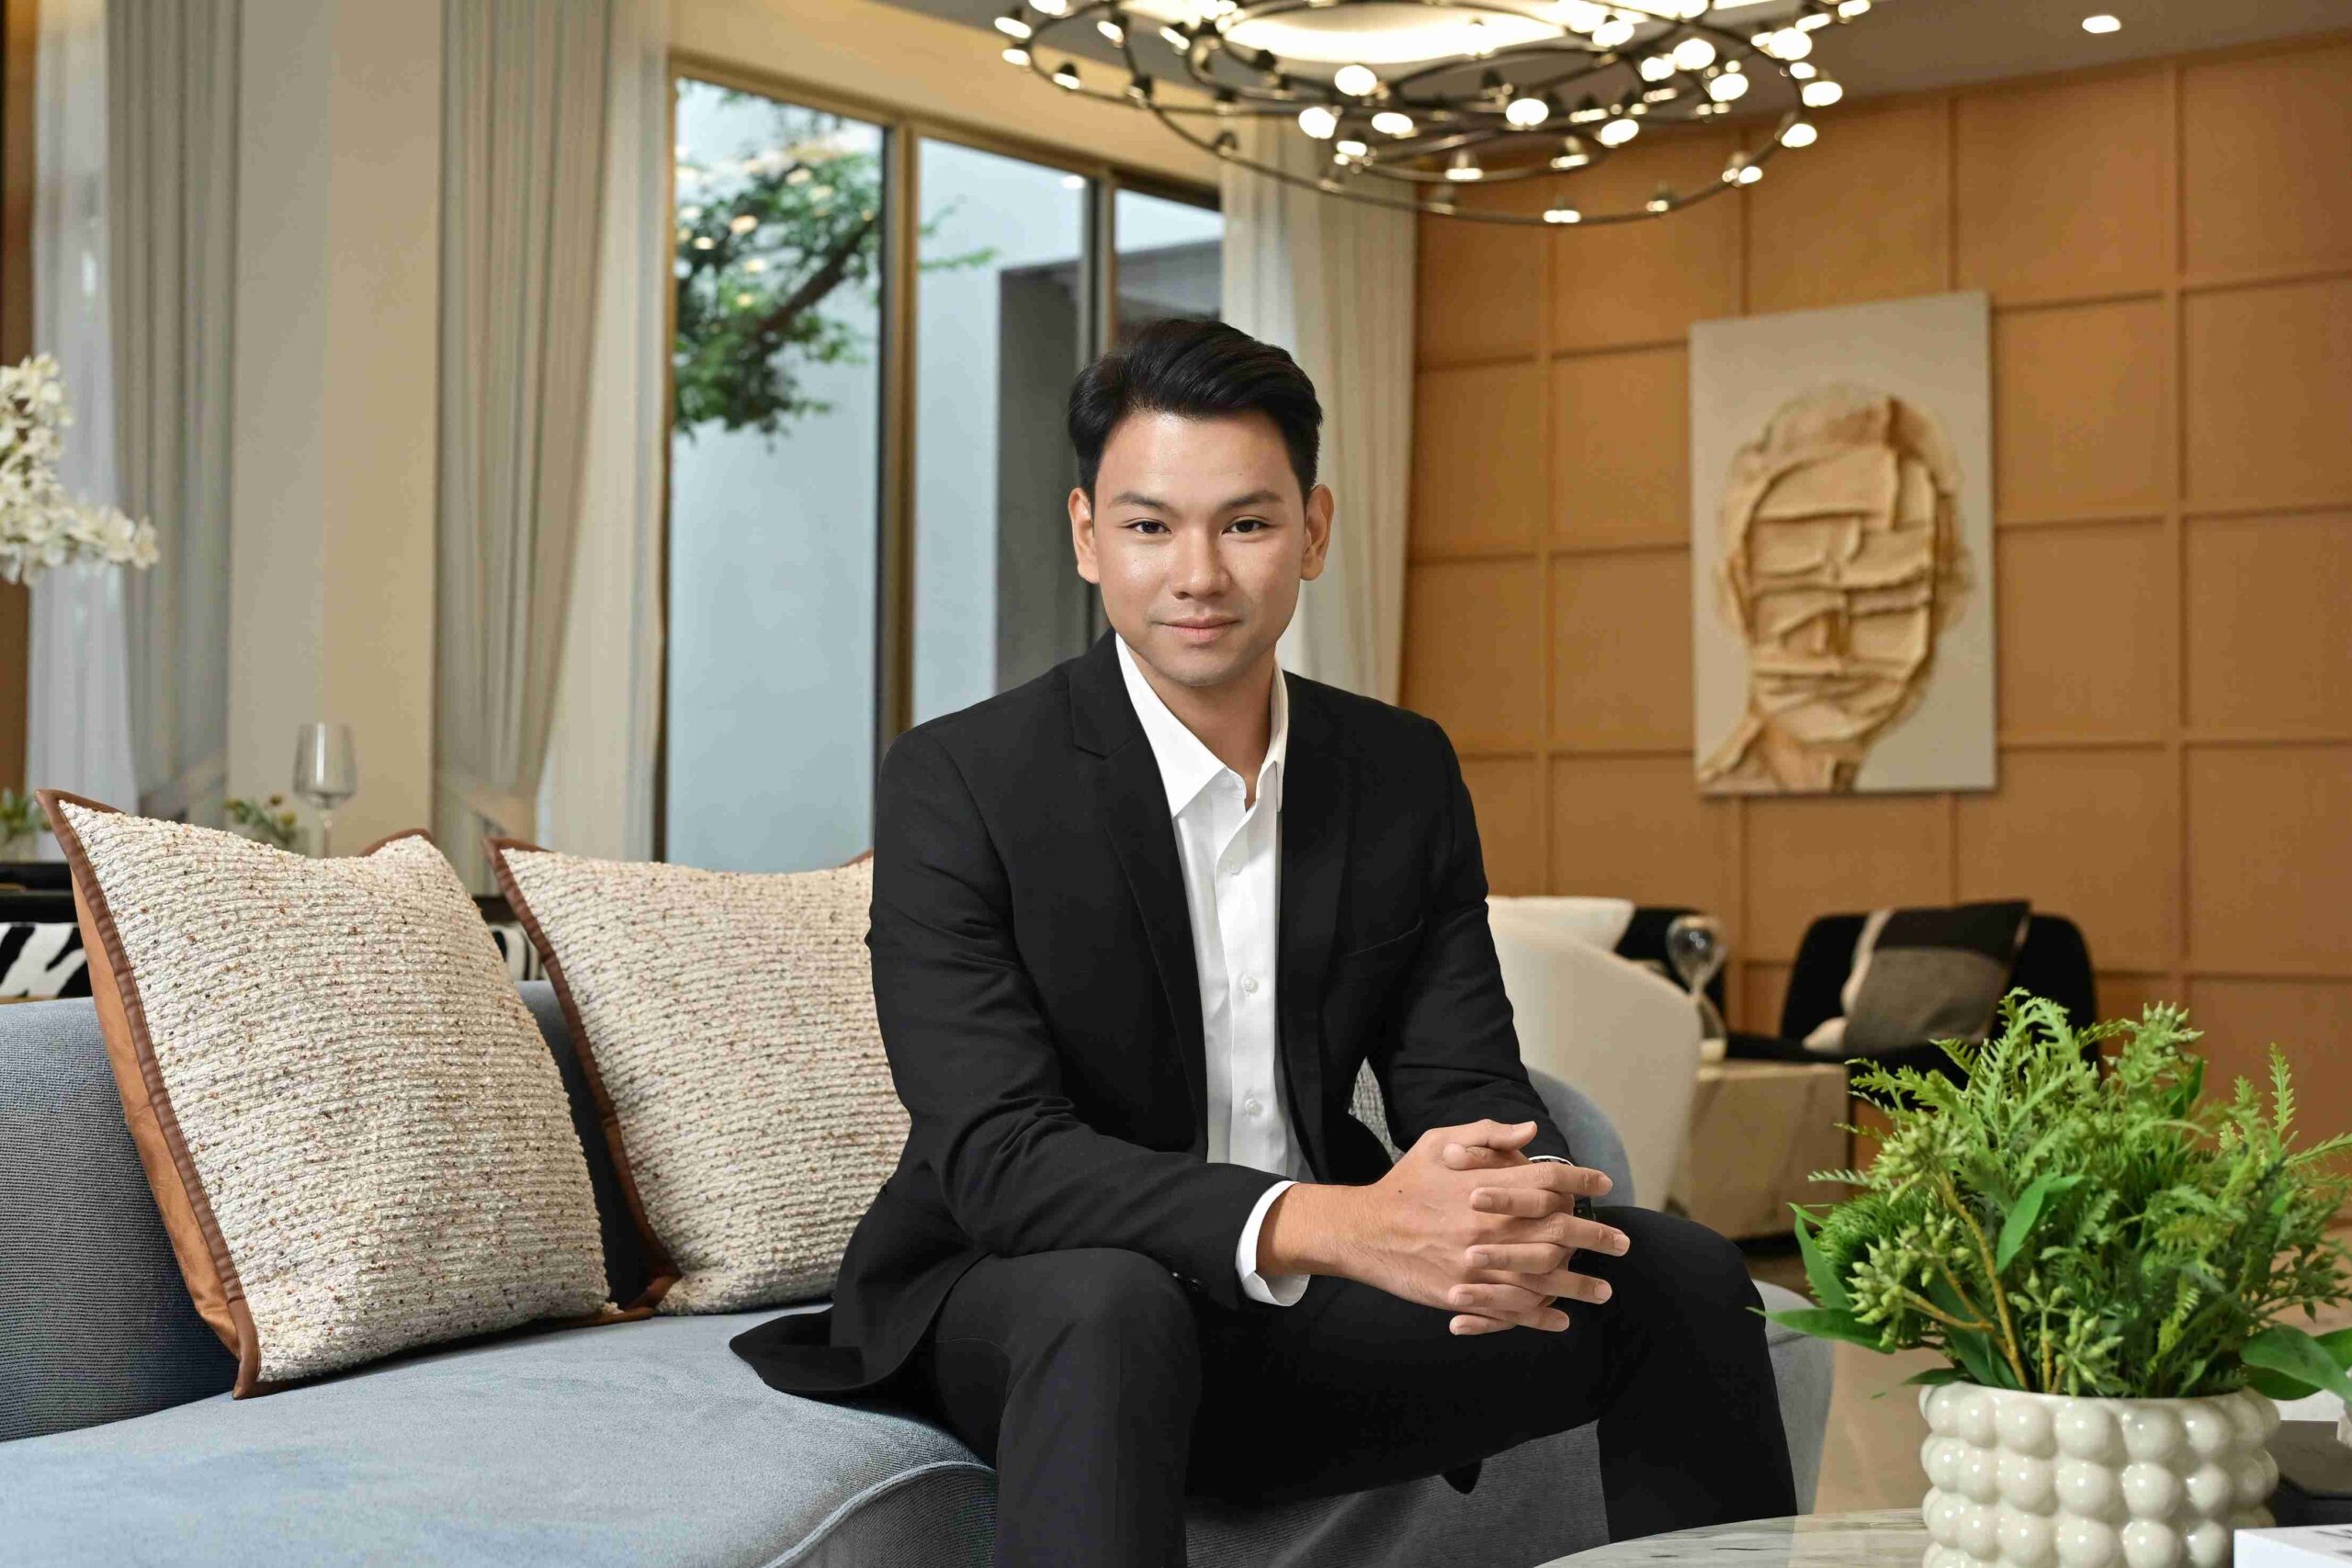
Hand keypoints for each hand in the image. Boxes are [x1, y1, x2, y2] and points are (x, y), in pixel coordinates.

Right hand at [1316, 1118, 1624, 1336]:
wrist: (1363, 1230)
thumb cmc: (1404, 1182)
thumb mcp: (1438, 1142)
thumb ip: (1487, 1135)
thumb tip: (1532, 1133)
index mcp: (1486, 1188)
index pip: (1548, 1181)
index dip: (1582, 1181)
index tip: (1604, 1184)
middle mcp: (1488, 1228)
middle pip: (1557, 1234)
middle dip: (1596, 1238)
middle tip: (1622, 1243)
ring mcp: (1477, 1266)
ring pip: (1541, 1279)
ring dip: (1578, 1286)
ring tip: (1604, 1290)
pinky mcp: (1462, 1294)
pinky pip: (1510, 1310)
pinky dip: (1539, 1317)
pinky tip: (1560, 1319)